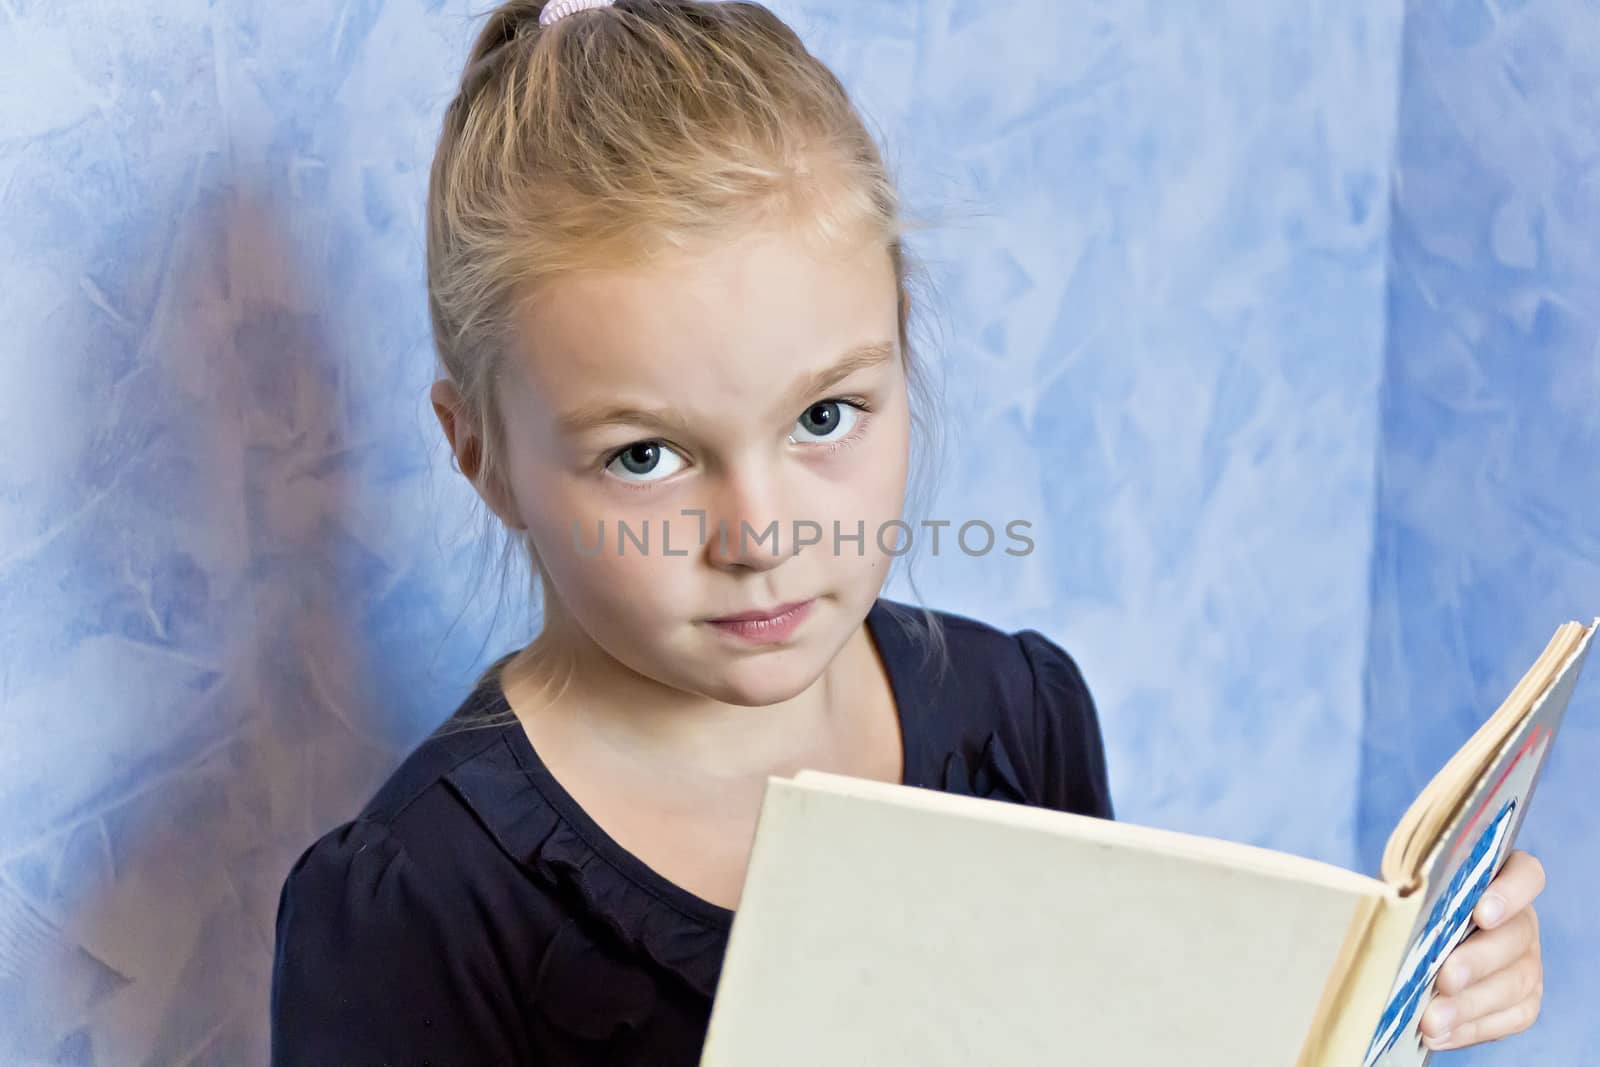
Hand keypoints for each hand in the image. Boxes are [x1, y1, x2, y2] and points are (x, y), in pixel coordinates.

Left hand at [1419, 850, 1544, 1050]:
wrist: (1410, 947)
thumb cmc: (1407, 909)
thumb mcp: (1408, 893)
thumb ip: (1412, 894)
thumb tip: (1392, 908)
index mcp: (1500, 880)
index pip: (1526, 875)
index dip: (1510, 894)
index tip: (1481, 913)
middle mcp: (1521, 920)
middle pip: (1516, 937)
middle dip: (1479, 961)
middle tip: (1445, 980)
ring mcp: (1527, 960)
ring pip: (1516, 982)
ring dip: (1472, 1004)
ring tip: (1432, 1020)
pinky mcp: (1524, 998)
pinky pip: (1512, 1017)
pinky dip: (1474, 1027)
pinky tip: (1441, 1033)